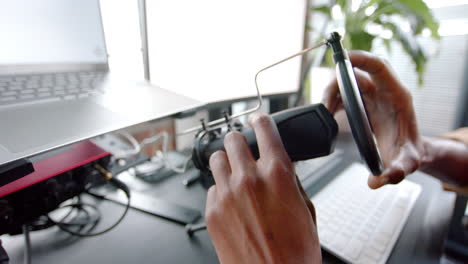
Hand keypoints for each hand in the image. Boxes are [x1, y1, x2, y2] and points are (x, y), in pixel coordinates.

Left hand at [205, 112, 320, 263]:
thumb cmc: (294, 253)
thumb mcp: (306, 210)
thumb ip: (291, 182)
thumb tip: (282, 169)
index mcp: (277, 174)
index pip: (264, 130)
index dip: (261, 121)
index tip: (259, 121)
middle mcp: (249, 179)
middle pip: (233, 139)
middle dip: (240, 140)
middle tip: (244, 148)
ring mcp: (227, 195)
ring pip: (216, 159)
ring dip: (226, 161)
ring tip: (234, 172)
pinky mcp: (212, 212)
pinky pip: (211, 188)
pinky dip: (221, 190)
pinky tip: (231, 202)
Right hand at [322, 50, 424, 188]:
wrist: (406, 154)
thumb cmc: (409, 153)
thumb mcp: (407, 163)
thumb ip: (395, 172)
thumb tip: (376, 181)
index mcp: (397, 95)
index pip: (379, 66)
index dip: (361, 58)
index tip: (344, 58)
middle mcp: (382, 91)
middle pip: (355, 73)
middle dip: (336, 82)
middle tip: (325, 104)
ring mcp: (370, 96)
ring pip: (345, 83)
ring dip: (330, 94)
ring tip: (324, 114)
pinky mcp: (360, 103)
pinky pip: (342, 95)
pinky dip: (331, 102)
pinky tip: (326, 116)